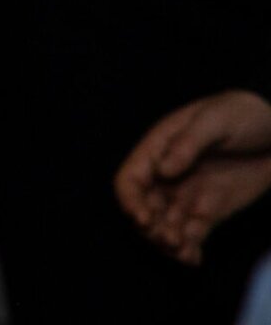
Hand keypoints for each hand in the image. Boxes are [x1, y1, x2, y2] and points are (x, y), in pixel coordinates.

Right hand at [116, 90, 270, 264]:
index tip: (143, 219)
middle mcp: (168, 175)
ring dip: (167, 241)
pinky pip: (191, 235)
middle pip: (144, 207)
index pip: (130, 178)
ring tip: (183, 251)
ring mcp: (187, 194)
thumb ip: (188, 144)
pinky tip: (193, 259)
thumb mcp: (215, 120)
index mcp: (160, 149)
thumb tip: (163, 169)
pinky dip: (187, 250)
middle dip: (150, 227)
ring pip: (165, 225)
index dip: (130, 200)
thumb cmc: (243, 114)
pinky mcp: (209, 211)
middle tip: (169, 239)